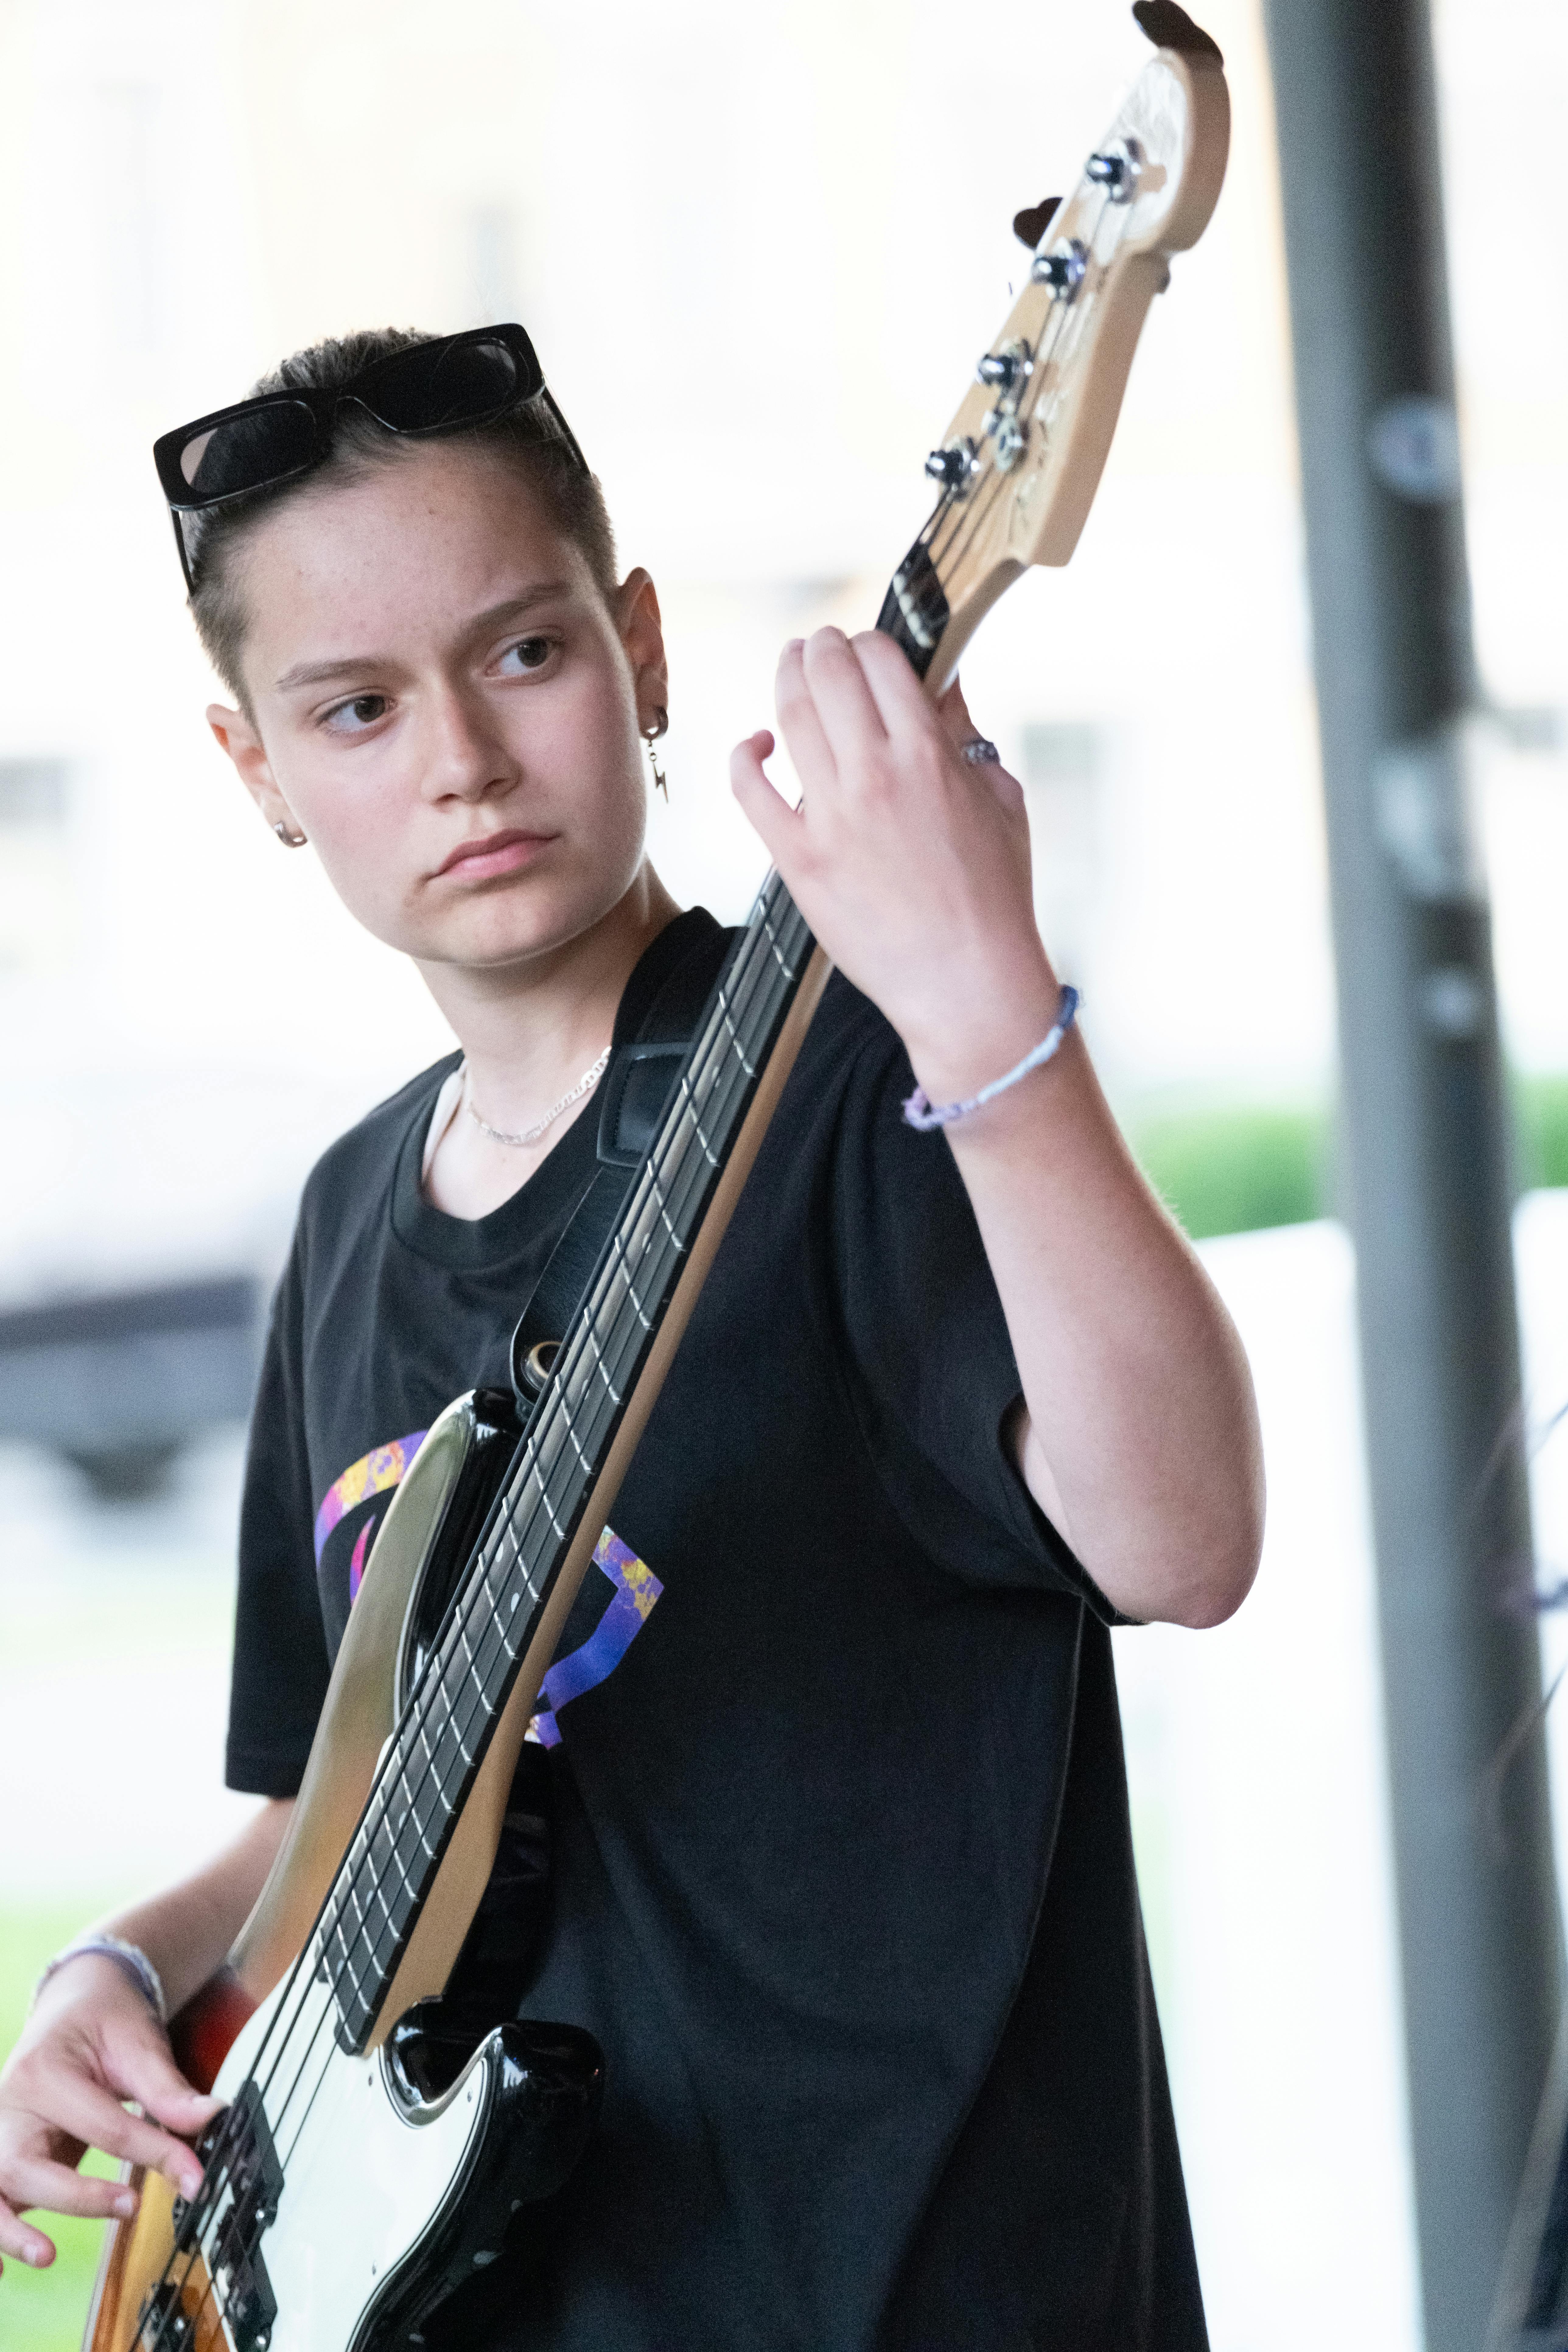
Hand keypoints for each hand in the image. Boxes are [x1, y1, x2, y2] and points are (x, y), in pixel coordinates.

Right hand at [0, 1955, 219, 2274]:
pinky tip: (2, 2269)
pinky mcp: (3, 2156)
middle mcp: (10, 2108)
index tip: (195, 2178)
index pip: (103, 2126)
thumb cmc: (105, 2020)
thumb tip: (210, 2119)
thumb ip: (167, 2089)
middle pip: (26, 2165)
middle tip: (131, 2206)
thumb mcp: (139, 2041)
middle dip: (78, 2194)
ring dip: (12, 2229)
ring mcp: (0, 2134)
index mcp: (45, 2073)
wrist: (73, 2002)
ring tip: (47, 2255)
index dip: (154, 2154)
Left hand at [730, 627, 1057, 1106]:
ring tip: (792, 667)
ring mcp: (830, 818)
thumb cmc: (993, 894)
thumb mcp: (1000, 797)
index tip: (869, 648)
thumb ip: (964, 733)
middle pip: (828, 673)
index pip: (882, 659)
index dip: (871, 642)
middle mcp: (875, 776)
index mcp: (929, 755)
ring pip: (788, 715)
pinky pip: (749, 788)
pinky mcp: (797, 859)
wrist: (967, 981)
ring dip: (786, 678)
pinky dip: (746, 754)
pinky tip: (757, 744)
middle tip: (822, 645)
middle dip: (824, 646)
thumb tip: (944, 679)